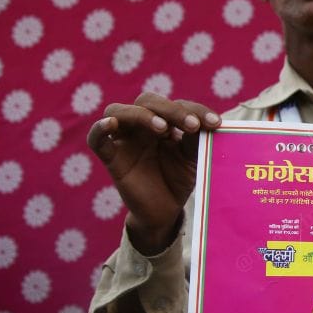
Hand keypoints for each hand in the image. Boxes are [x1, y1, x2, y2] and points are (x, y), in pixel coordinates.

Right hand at [87, 93, 221, 252]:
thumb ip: (195, 140)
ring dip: (141, 115)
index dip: (196, 110)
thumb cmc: (179, 179)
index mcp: (164, 121)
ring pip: (118, 111)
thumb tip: (203, 123)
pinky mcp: (111, 158)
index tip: (215, 123)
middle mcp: (141, 126)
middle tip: (192, 125)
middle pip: (147, 101)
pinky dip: (100, 128)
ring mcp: (124, 140)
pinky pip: (96, 139)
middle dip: (171, 109)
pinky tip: (111, 124)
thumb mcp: (193, 159)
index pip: (176, 104)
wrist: (165, 212)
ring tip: (163, 128)